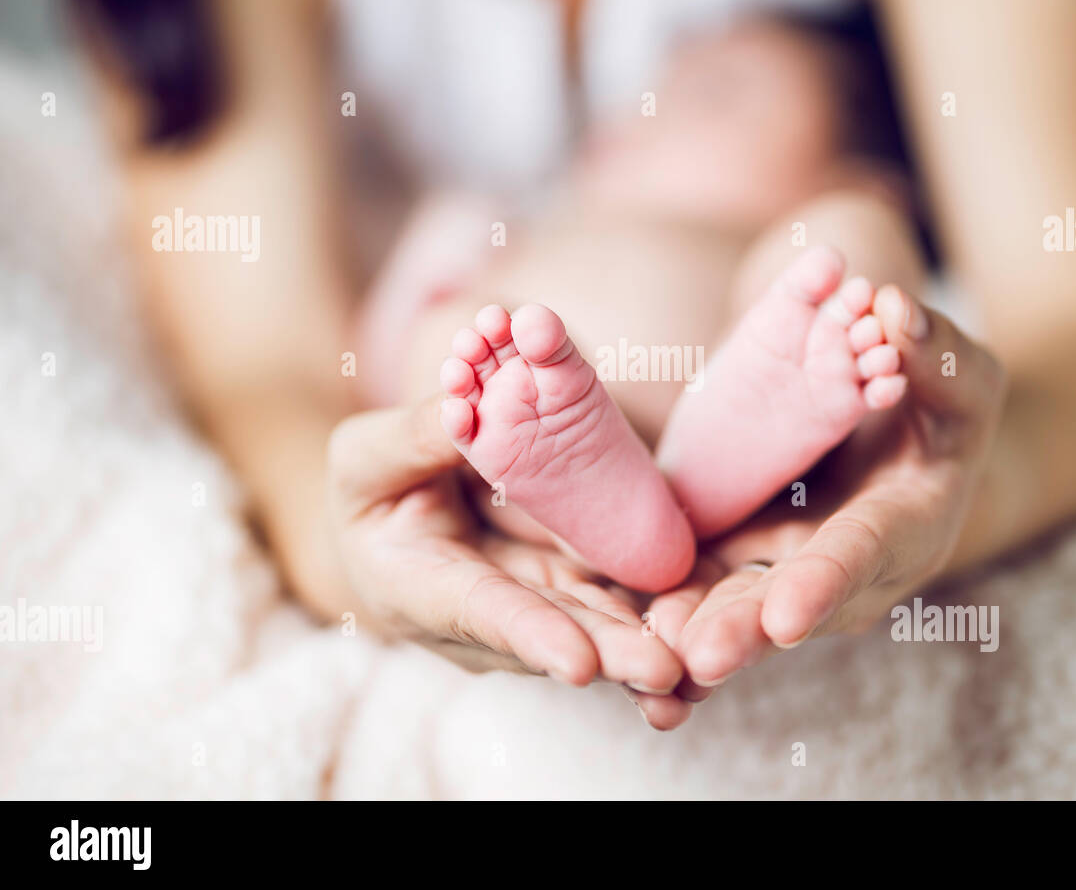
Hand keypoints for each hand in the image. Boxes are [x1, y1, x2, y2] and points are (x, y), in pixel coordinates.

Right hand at [327, 399, 691, 726]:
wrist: (393, 515)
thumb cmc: (370, 486)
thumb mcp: (368, 455)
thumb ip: (416, 438)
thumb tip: (465, 411)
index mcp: (417, 587)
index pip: (479, 611)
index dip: (529, 635)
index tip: (579, 664)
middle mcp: (482, 617)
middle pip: (556, 635)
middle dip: (612, 655)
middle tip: (667, 670)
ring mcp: (533, 606)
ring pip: (597, 624)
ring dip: (645, 642)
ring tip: (695, 660)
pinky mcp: (570, 587)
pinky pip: (617, 596)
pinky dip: (656, 608)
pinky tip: (702, 622)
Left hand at [651, 286, 1006, 696]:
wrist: (904, 446)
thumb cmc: (942, 408)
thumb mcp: (958, 376)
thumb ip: (932, 351)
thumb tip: (892, 309)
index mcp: (907, 525)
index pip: (863, 551)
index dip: (826, 582)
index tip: (787, 617)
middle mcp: (850, 573)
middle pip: (790, 604)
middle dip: (744, 631)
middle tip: (698, 658)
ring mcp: (794, 576)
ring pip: (740, 610)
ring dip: (695, 632)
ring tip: (649, 648)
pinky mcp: (748, 565)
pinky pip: (707, 593)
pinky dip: (673, 616)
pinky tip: (632, 632)